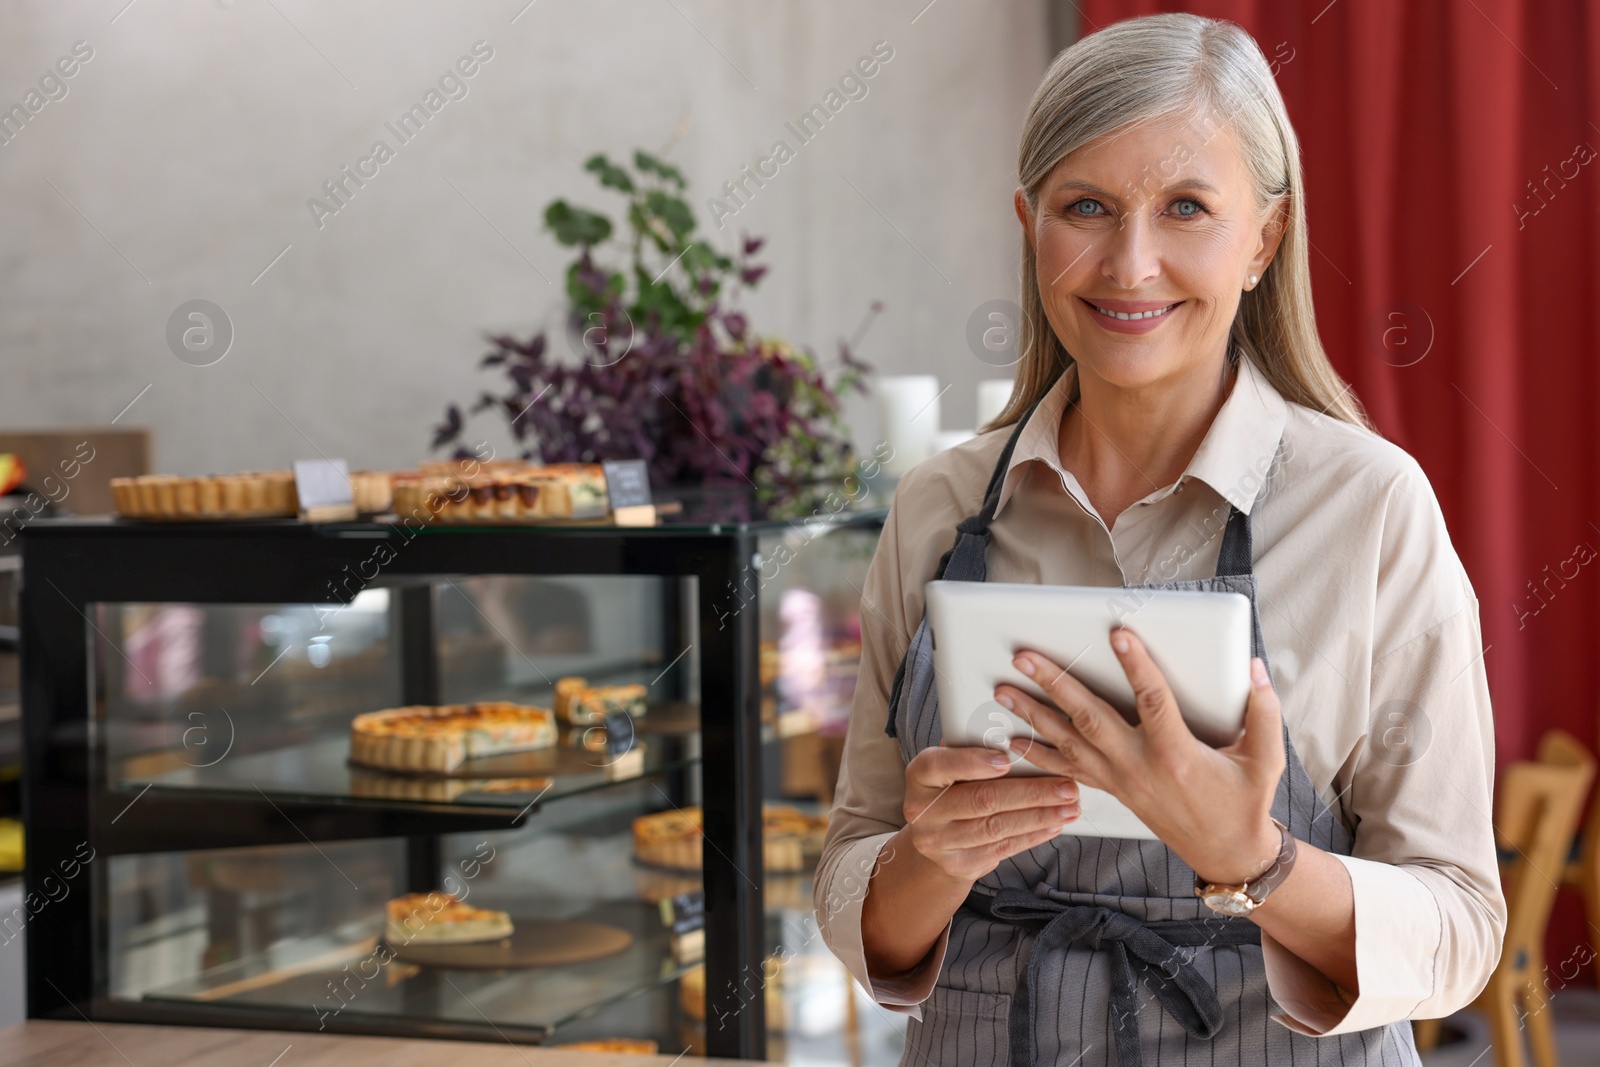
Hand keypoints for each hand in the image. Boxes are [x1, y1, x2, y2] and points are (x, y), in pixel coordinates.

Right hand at [900, 744, 1079, 883]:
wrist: (934, 840)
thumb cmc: (950, 788)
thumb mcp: (951, 764)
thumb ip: (972, 748)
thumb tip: (1013, 734)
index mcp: (919, 776)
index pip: (939, 765)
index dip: (972, 762)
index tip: (1006, 759)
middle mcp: (922, 811)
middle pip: (980, 800)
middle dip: (1030, 792)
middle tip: (1066, 785)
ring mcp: (940, 842)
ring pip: (997, 827)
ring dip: (1040, 816)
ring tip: (1070, 806)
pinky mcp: (960, 864)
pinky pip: (1003, 848)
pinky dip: (1034, 835)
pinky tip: (1055, 824)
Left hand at [994, 627, 1283, 885]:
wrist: (1225, 851)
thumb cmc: (1244, 802)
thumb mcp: (1265, 759)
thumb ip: (1262, 711)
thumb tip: (1253, 667)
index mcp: (1177, 753)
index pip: (1153, 700)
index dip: (1136, 666)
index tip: (1118, 635)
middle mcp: (1139, 766)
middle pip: (1089, 718)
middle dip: (1055, 684)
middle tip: (1025, 657)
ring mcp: (1120, 779)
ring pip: (1068, 743)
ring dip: (1032, 715)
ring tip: (1003, 689)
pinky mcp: (1111, 788)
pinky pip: (1066, 770)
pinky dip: (1037, 754)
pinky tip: (1011, 739)